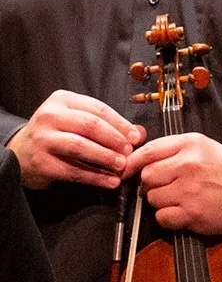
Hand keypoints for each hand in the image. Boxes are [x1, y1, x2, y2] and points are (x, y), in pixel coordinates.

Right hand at [6, 90, 144, 189]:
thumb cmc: (57, 134)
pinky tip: (110, 181)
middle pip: (90, 125)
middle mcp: (50, 116)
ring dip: (106, 157)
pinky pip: (73, 170)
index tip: (136, 137)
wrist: (22, 152)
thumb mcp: (79, 122)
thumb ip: (109, 125)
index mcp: (62, 100)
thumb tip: (139, 133)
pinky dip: (95, 177)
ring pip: (80, 146)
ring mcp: (43, 139)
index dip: (121, 124)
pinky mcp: (42, 162)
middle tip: (130, 152)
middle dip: (114, 140)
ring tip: (122, 166)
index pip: (98, 109)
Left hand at [131, 132, 221, 233]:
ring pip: (152, 198)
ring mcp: (190, 190)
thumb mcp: (203, 146)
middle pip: (147, 177)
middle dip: (152, 184)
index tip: (127, 171)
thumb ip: (171, 148)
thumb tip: (137, 158)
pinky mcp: (193, 213)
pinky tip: (182, 212)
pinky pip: (162, 217)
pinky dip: (168, 218)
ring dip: (161, 202)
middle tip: (167, 187)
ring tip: (180, 199)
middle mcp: (189, 165)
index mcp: (190, 145)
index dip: (132, 164)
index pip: (147, 152)